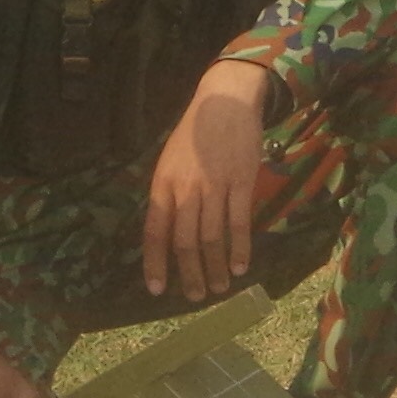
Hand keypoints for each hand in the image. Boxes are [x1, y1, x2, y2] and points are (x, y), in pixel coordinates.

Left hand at [141, 60, 273, 300]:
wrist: (224, 101)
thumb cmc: (194, 133)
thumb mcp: (169, 160)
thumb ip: (167, 195)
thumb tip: (165, 233)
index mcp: (163, 184)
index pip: (155, 231)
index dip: (155, 263)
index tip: (157, 289)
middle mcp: (186, 188)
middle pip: (185, 242)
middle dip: (190, 274)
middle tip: (195, 296)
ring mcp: (215, 186)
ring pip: (212, 238)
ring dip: (215, 268)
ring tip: (220, 287)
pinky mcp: (242, 182)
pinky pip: (239, 223)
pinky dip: (240, 249)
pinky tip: (242, 266)